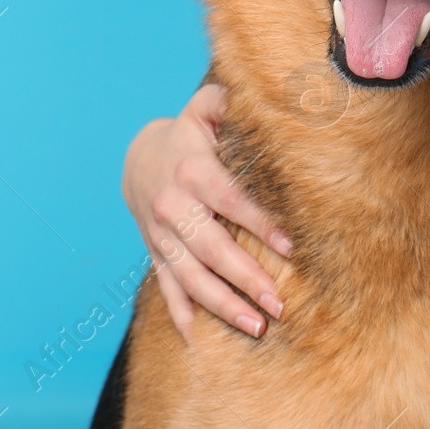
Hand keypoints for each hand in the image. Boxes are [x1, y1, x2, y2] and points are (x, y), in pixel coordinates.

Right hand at [122, 83, 292, 342]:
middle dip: (245, 278)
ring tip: (257, 326)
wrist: (138, 159)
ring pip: (191, 276)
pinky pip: (167, 288)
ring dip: (223, 305)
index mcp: (193, 171)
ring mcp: (162, 236)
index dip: (260, 223)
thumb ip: (225, 101)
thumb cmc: (188, 135)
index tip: (290, 247)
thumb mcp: (203, 110)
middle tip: (278, 302)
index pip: (230, 201)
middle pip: (212, 248)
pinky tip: (197, 340)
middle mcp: (174, 207)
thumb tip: (250, 89)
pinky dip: (180, 314)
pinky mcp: (156, 253)